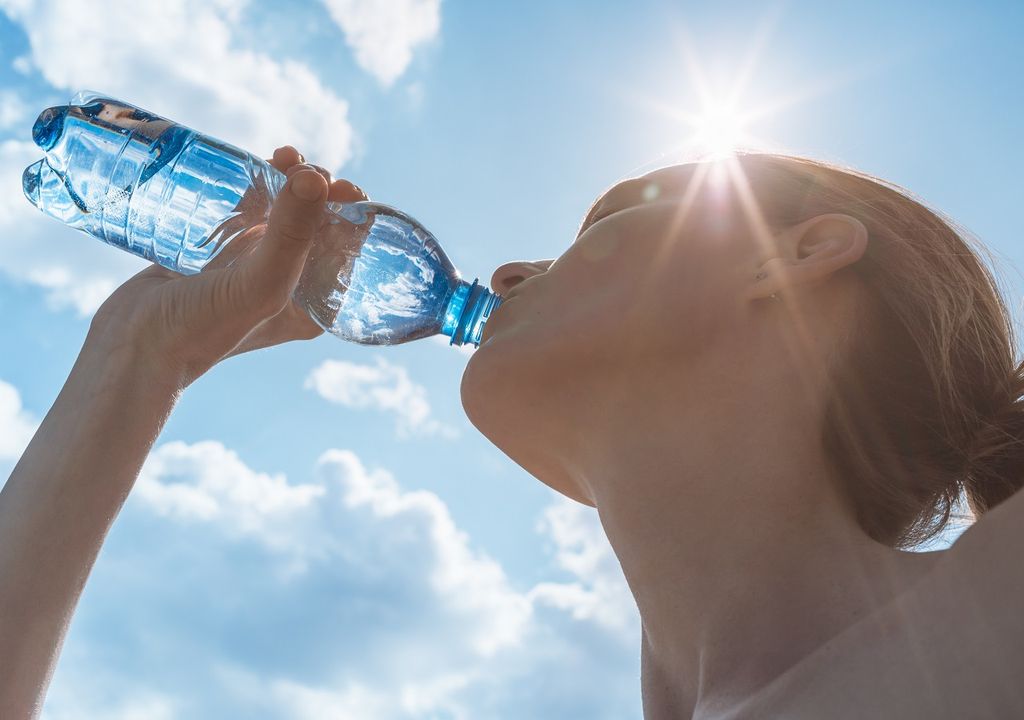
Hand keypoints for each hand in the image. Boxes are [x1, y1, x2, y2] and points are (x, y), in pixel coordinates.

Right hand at [86, 145, 367, 389]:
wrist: (131, 348)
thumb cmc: (202, 329)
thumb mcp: (261, 283)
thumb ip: (291, 234)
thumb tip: (318, 177)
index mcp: (312, 304)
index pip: (347, 251)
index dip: (349, 214)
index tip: (340, 185)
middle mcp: (286, 285)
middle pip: (315, 226)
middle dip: (317, 189)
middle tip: (300, 164)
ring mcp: (250, 267)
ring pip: (280, 213)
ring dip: (287, 181)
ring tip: (283, 156)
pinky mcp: (216, 252)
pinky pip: (244, 212)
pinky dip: (252, 186)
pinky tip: (253, 165)